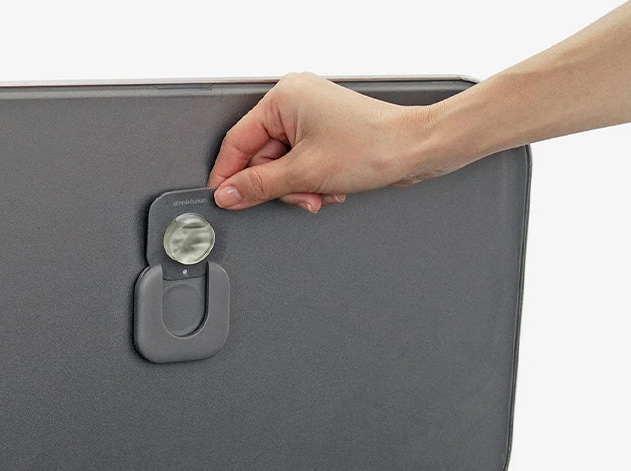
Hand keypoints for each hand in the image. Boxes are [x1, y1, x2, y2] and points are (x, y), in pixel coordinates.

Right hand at [207, 73, 435, 212]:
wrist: (417, 149)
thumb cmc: (374, 146)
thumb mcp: (305, 173)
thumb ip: (258, 186)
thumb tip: (228, 195)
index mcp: (283, 97)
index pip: (237, 142)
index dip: (229, 176)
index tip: (225, 200)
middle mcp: (295, 102)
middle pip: (260, 158)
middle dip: (280, 186)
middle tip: (300, 195)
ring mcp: (310, 118)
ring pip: (281, 167)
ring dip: (299, 188)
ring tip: (321, 191)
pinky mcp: (324, 134)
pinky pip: (300, 166)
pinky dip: (311, 183)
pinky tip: (330, 186)